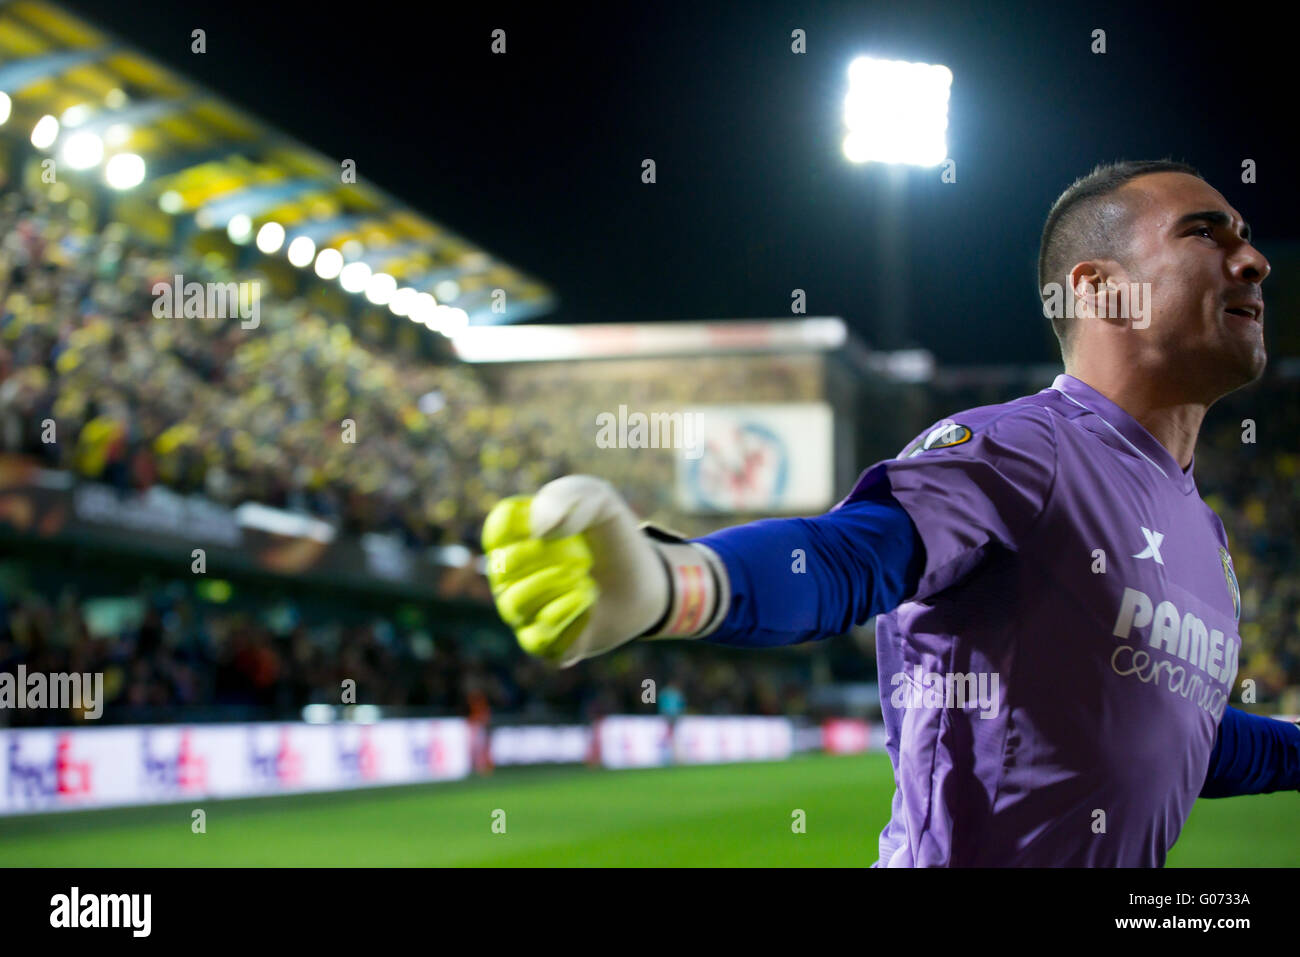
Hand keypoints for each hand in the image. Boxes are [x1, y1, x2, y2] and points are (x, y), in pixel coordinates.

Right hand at [481, 475, 670, 665]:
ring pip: (515, 605)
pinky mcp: (543, 643)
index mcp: (514, 537)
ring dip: (556, 587)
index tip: (569, 524)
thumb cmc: (613, 538)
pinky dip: (566, 616)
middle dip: (549, 557)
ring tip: (587, 581)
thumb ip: (569, 497)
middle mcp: (508, 576)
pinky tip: (587, 601)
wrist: (644, 582)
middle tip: (583, 557)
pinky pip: (538, 639)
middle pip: (504, 566)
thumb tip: (540, 531)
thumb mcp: (601, 501)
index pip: (498, 529)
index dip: (534, 525)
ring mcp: (522, 611)